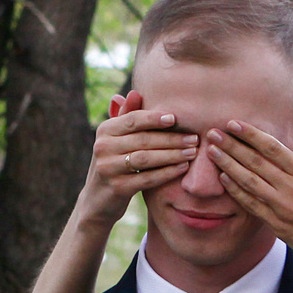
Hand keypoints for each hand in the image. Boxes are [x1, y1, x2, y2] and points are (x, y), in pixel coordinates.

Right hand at [77, 92, 196, 227]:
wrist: (98, 199)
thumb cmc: (114, 163)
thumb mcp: (116, 139)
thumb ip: (126, 116)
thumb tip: (135, 92)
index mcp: (104, 130)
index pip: (133, 119)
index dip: (154, 118)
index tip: (175, 118)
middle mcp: (103, 147)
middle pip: (143, 139)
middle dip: (171, 139)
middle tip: (194, 138)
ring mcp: (108, 168)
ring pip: (146, 158)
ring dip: (172, 154)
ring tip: (192, 152)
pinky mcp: (117, 188)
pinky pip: (147, 178)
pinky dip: (167, 172)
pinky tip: (182, 168)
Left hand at [207, 121, 292, 276]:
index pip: (273, 148)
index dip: (251, 134)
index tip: (234, 123)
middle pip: (256, 162)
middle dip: (232, 145)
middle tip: (213, 133)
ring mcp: (283, 207)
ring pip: (249, 181)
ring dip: (228, 164)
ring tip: (211, 151)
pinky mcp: (277, 225)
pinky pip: (251, 204)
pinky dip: (236, 190)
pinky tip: (223, 178)